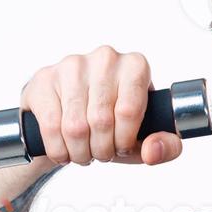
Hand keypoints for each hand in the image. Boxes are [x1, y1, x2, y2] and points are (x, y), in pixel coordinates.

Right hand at [20, 45, 183, 166]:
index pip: (129, 111)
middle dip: (101, 149)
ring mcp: (72, 64)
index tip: (121, 147)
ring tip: (83, 152)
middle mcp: (105, 58)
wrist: (74, 114)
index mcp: (136, 66)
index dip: (124, 140)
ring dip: (79, 152)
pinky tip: (63, 149)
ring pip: (75, 126)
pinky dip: (58, 149)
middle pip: (101, 120)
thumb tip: (153, 150)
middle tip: (100, 153)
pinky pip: (51, 126)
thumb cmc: (114, 124)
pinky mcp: (45, 78)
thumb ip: (166, 147)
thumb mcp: (145, 137)